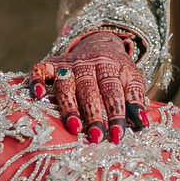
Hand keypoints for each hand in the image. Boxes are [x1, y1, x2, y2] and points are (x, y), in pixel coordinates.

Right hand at [29, 29, 149, 142]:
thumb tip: (142, 124)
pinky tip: (37, 94)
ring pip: (66, 86)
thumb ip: (136, 99)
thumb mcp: (132, 79)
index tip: (117, 136)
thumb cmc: (117, 71)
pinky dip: (36, 80)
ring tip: (74, 128)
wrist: (101, 43)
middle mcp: (88, 64)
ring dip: (69, 107)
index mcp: (111, 67)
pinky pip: (40, 69)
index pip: (113, 92)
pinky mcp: (51, 63)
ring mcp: (68, 64)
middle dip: (93, 115)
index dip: (116, 114)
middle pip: (89, 91)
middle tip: (96, 137)